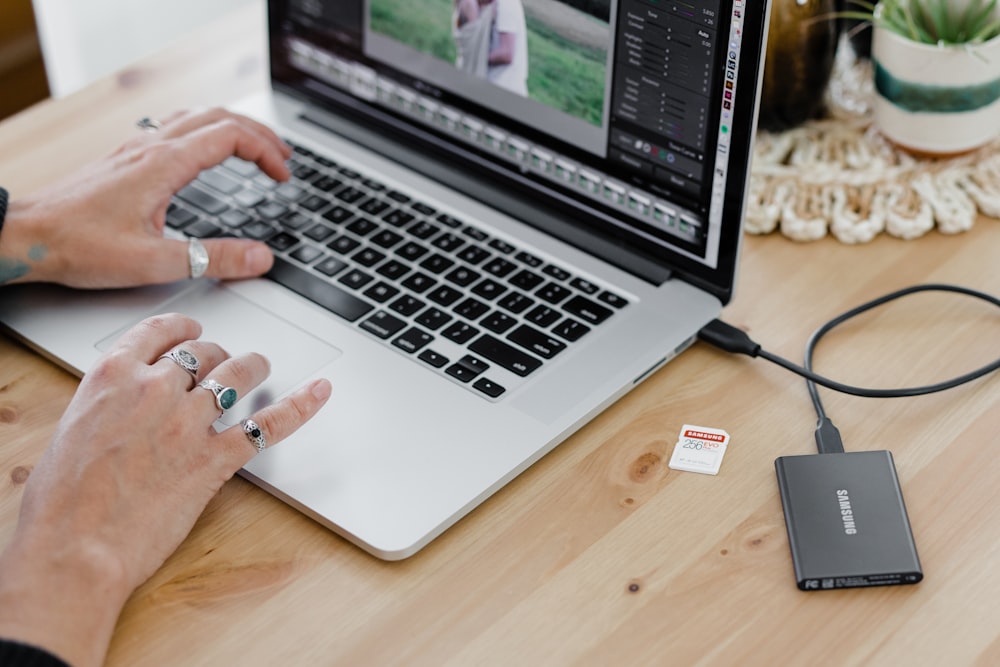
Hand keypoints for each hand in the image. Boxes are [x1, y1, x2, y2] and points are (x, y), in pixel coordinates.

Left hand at [0, 108, 291, 287]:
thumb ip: (213, 259)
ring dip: (232, 127)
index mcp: (164, 164)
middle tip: (283, 158)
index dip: (266, 152)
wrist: (26, 235)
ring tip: (254, 148)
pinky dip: (203, 131)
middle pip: (219, 118)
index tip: (284, 176)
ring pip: (195, 116)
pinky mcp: (124, 158)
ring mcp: (135, 148)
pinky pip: (173, 127)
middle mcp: (151, 147)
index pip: (231, 137)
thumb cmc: (78, 246)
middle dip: (258, 135)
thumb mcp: (154, 262)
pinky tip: (201, 151)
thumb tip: (261, 257)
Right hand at [0, 313, 330, 666]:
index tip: (193, 331)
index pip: (159, 333)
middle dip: (218, 356)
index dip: (183, 329)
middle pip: (203, 354)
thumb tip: (123, 406)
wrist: (74, 547)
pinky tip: (320, 392)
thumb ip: (105, 407)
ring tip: (262, 366)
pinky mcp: (216, 458)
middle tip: (225, 363)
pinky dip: (301, 405)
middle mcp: (156, 389)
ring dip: (254, 367)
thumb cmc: (61, 503)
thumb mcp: (71, 433)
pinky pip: (269, 423)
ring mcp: (190, 422)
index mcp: (112, 377)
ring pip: (238, 375)